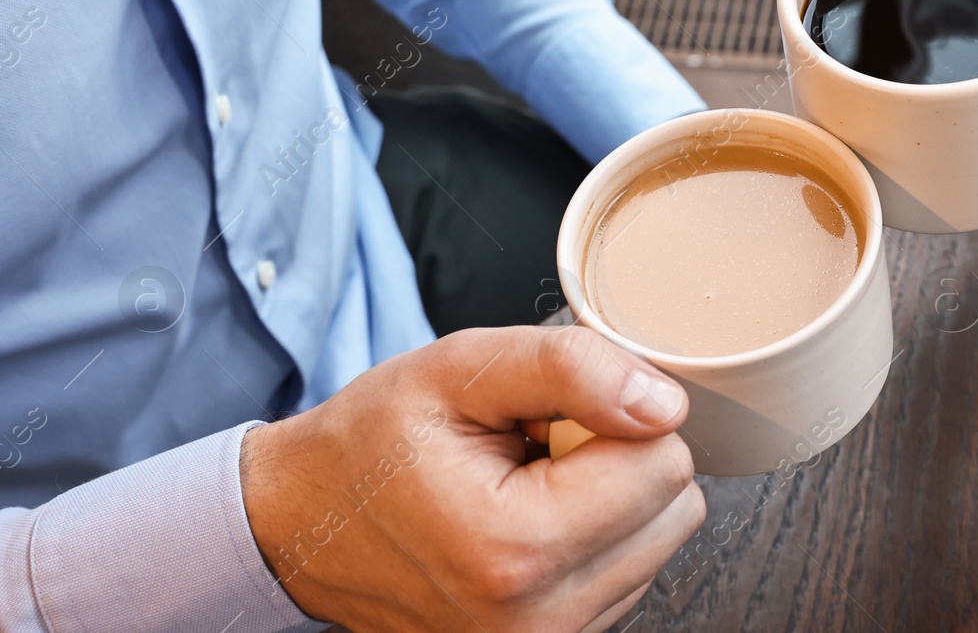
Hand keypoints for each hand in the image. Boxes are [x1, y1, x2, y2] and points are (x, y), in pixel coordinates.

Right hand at [240, 325, 704, 632]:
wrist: (303, 526)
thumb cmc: (374, 443)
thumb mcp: (461, 370)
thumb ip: (571, 369)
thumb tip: (664, 404)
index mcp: (516, 549)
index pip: (664, 462)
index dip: (613, 415)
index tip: (543, 419)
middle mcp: (541, 620)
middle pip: (674, 506)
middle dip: (617, 458)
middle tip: (531, 449)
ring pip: (659, 540)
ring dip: (607, 499)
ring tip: (523, 485)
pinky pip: (631, 572)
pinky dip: (593, 535)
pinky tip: (528, 519)